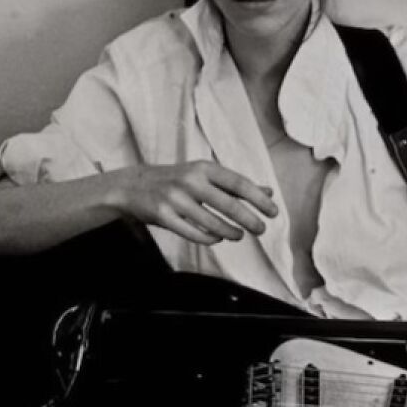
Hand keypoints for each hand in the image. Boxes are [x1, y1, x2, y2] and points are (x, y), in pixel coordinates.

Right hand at [114, 161, 277, 244]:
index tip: (274, 213)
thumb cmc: (177, 181)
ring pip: (212, 223)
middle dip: (250, 220)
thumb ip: (235, 185)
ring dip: (231, 232)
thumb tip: (268, 192)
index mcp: (204, 168)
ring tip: (240, 235)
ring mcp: (175, 198)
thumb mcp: (205, 176)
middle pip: (229, 205)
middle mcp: (190, 180)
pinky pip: (193, 233)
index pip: (239, 184)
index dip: (259, 199)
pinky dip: (210, 238)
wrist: (133, 186)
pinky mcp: (163, 216)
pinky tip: (218, 238)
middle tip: (262, 230)